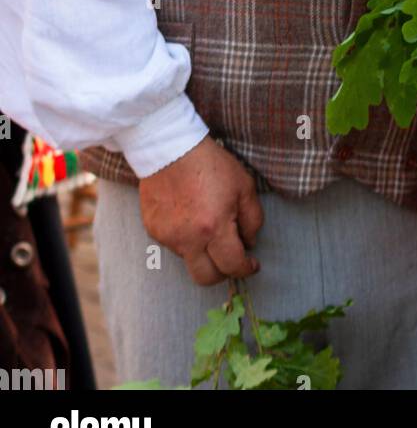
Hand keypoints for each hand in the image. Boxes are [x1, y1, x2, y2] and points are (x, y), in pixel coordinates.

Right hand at [138, 136, 263, 285]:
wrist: (170, 149)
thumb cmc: (211, 164)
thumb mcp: (244, 186)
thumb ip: (252, 219)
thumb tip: (249, 243)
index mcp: (214, 227)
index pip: (232, 265)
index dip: (246, 269)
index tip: (252, 264)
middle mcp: (189, 239)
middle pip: (206, 278)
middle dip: (223, 273)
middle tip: (230, 257)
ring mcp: (168, 237)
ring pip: (189, 261)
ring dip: (203, 253)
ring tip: (208, 228)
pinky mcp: (153, 231)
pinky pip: (173, 246)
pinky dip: (186, 240)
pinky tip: (190, 218)